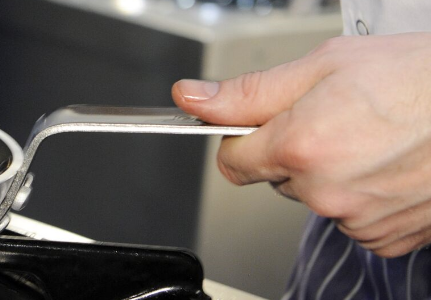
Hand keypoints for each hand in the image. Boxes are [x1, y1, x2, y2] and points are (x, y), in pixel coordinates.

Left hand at [171, 33, 430, 257]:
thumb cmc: (420, 80)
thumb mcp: (325, 66)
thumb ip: (250, 92)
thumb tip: (192, 99)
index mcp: (301, 146)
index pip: (232, 160)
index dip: (244, 137)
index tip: (265, 124)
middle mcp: (326, 191)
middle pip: (276, 178)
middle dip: (295, 150)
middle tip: (341, 118)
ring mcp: (358, 219)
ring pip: (316, 197)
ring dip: (333, 173)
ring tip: (376, 138)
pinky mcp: (387, 238)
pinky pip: (353, 219)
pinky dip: (365, 196)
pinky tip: (391, 165)